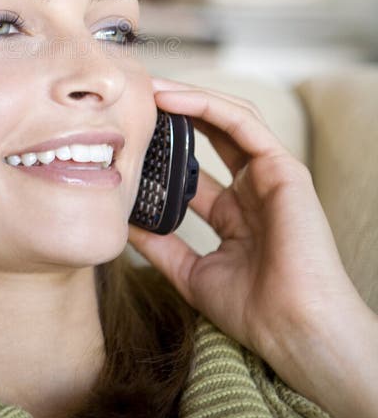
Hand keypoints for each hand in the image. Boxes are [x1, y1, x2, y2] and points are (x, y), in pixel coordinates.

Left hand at [128, 79, 377, 417]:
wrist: (294, 329)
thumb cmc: (254, 311)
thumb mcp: (191, 273)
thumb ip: (161, 246)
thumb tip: (123, 223)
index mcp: (235, 213)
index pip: (194, 167)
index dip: (162, 148)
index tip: (128, 134)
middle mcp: (252, 188)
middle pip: (210, 132)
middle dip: (173, 111)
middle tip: (135, 96)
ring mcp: (270, 175)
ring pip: (227, 118)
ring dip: (188, 98)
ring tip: (149, 88)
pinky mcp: (283, 168)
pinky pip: (243, 123)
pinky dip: (207, 106)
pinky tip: (173, 99)